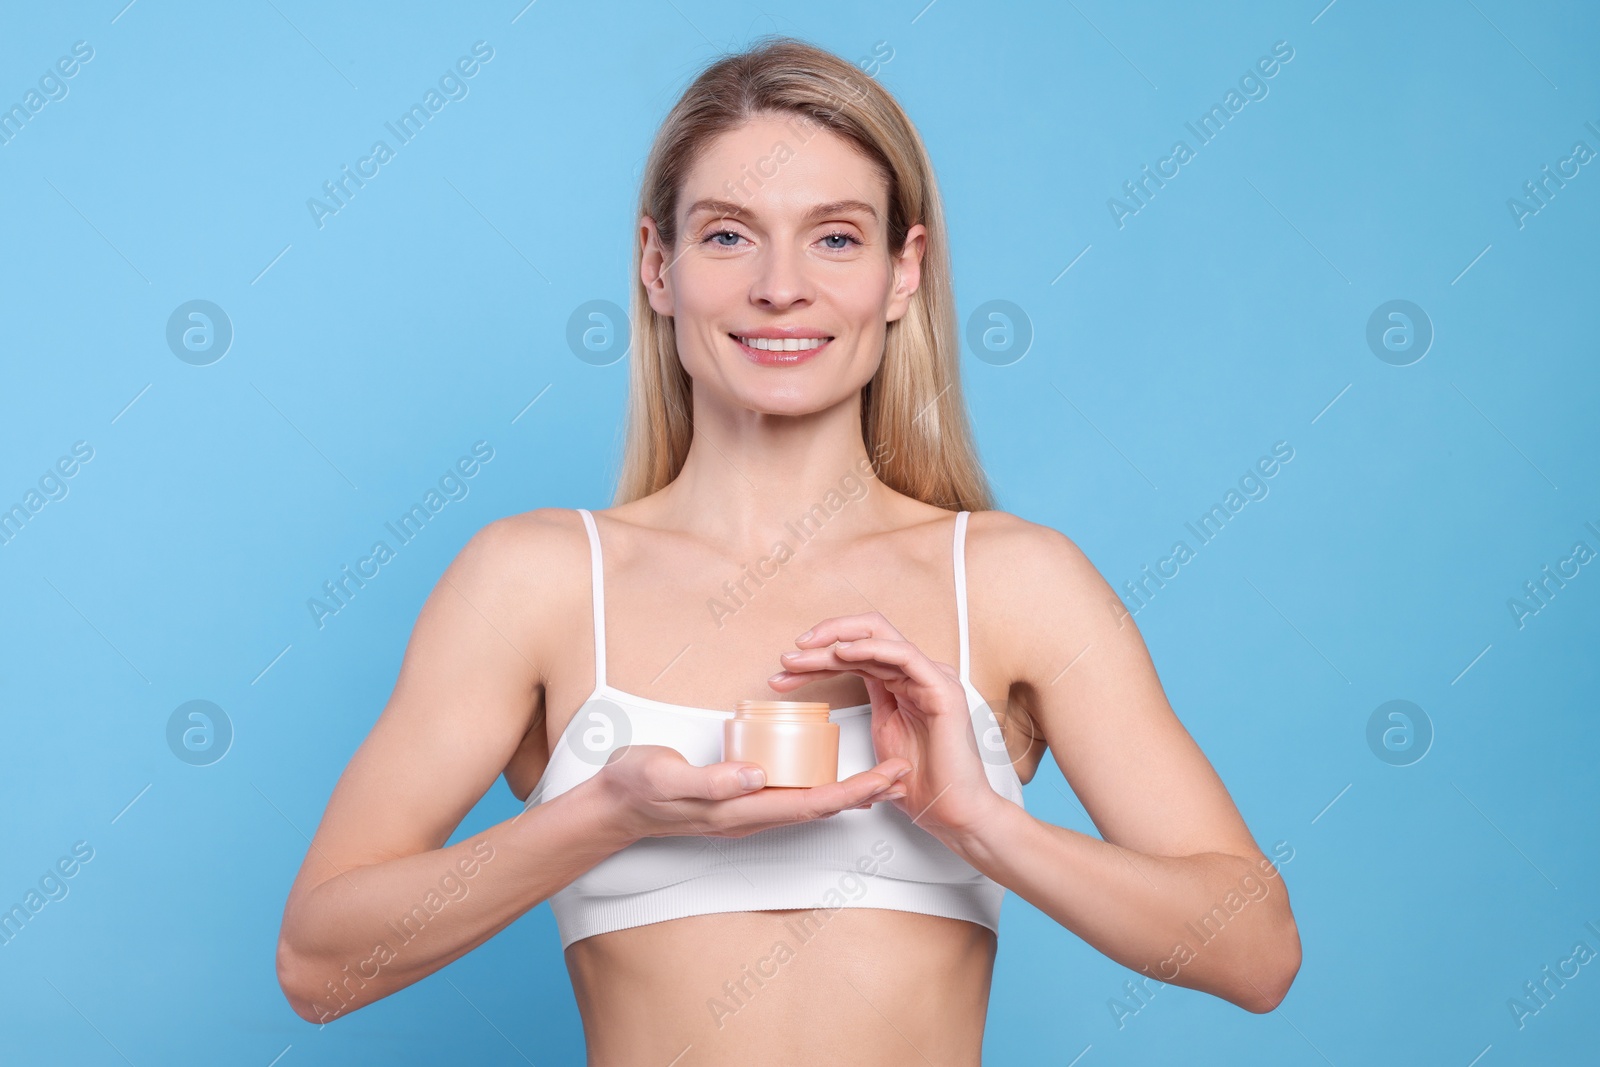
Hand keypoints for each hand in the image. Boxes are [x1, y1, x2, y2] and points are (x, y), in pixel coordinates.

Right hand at [593, 744, 912, 841]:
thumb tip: (756, 775)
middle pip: (822, 806)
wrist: (613, 804)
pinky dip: (821, 783)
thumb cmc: (638, 787)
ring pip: (810, 801)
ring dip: (849, 790)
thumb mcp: (667, 777)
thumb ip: (710, 778)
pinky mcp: (740, 796)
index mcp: (742, 808)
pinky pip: (792, 793)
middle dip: (867, 791)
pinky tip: (832, 771)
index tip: (890, 775)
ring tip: (884, 774)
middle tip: (905, 771)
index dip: (856, 791)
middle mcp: (751, 812)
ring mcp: (746, 807)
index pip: (812, 803)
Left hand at [768, 611, 1002, 842]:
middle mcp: (917, 673)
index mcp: (902, 682)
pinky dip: (871, 649)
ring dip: (836, 643)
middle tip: (788, 658)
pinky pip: (904, 655)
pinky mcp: (942, 689)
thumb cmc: (923, 781)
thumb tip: (839, 691)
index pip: (857, 652)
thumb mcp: (883, 732)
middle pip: (865, 637)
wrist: (951, 811)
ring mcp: (931, 677)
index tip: (786, 670)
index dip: (819, 656)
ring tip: (804, 656)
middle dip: (823, 640)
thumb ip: (870, 703)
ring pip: (879, 639)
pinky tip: (842, 653)